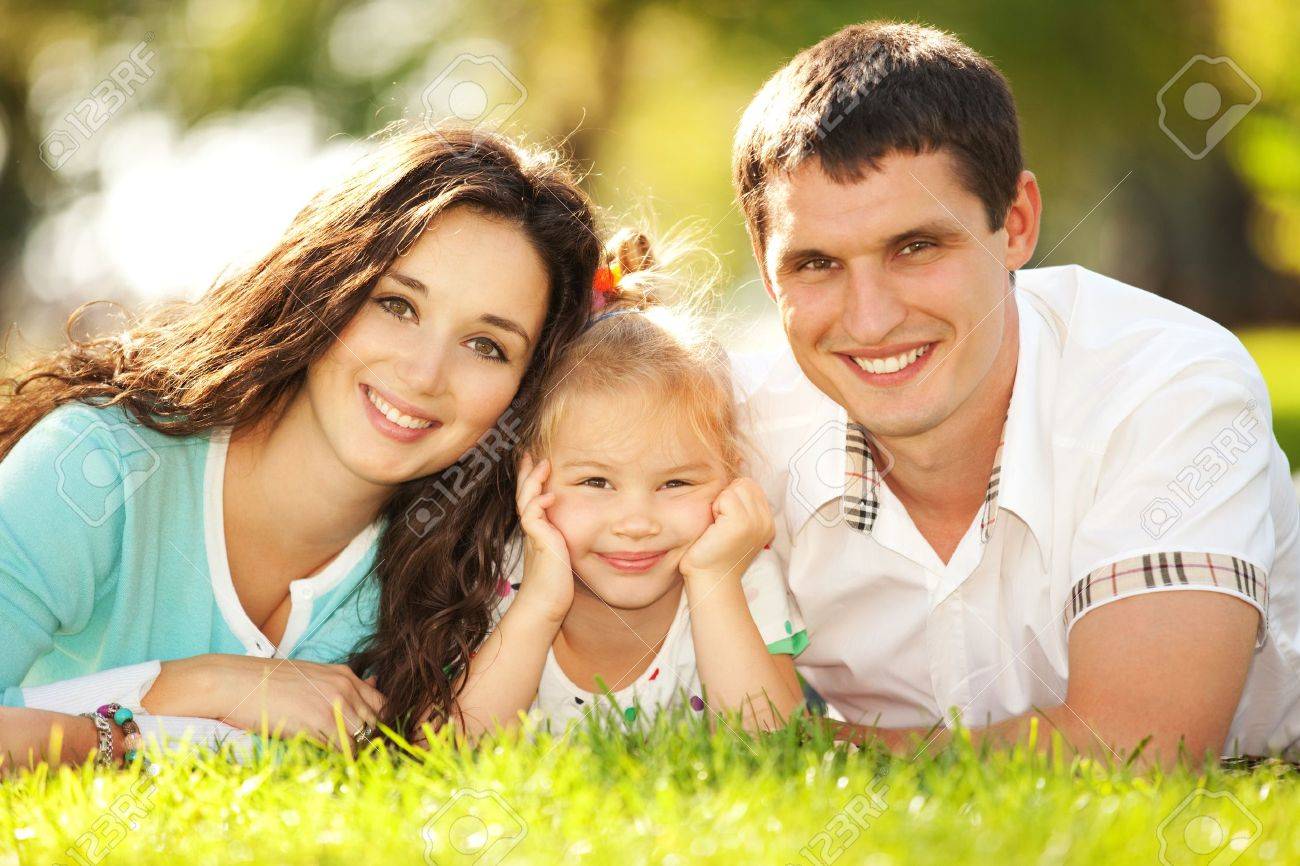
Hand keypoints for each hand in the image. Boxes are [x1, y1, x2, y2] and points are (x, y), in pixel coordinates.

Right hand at [146, 655, 383, 747]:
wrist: (236, 682)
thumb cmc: (271, 682)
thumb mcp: (314, 676)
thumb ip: (344, 684)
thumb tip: (374, 683)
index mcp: (345, 675)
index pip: (383, 705)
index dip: (379, 725)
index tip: (369, 739)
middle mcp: (345, 687)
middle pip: (376, 724)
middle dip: (370, 742)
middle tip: (359, 757)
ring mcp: (334, 704)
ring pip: (361, 739)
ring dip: (354, 753)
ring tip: (342, 762)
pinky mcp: (318, 722)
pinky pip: (341, 749)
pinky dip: (338, 759)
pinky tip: (328, 761)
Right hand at [514, 453, 574, 623]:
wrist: (545, 606)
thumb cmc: (556, 586)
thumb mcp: (563, 556)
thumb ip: (565, 541)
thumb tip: (578, 534)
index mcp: (538, 531)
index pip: (532, 499)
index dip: (531, 481)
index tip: (535, 462)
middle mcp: (533, 531)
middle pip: (524, 494)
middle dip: (526, 473)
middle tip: (529, 454)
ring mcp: (533, 536)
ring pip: (526, 501)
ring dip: (533, 481)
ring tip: (542, 464)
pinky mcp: (538, 543)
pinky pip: (533, 517)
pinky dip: (539, 504)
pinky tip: (548, 495)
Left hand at [679, 477, 773, 584]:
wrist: (710, 580)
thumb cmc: (714, 554)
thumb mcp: (736, 528)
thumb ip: (742, 507)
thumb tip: (736, 479)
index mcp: (767, 523)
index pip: (752, 486)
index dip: (733, 496)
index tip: (726, 520)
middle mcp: (766, 522)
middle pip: (745, 483)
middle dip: (727, 497)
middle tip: (720, 523)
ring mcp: (756, 522)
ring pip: (736, 488)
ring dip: (720, 503)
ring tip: (718, 526)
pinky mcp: (742, 524)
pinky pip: (726, 497)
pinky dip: (715, 509)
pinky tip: (714, 529)